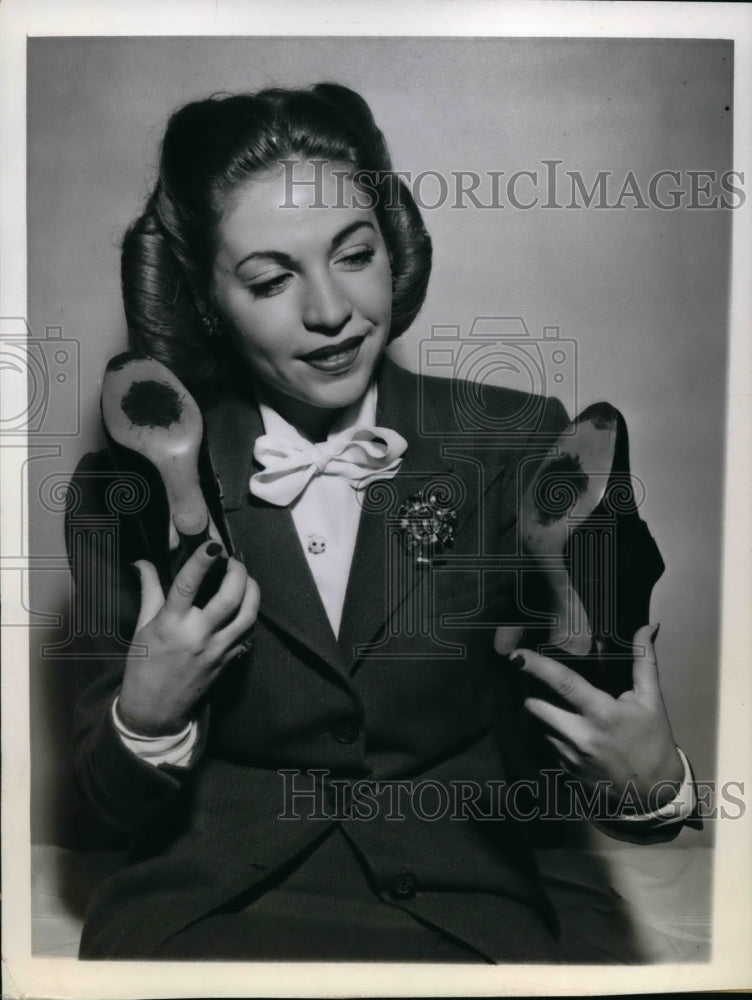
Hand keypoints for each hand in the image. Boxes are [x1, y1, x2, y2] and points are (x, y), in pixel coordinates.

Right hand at [118, 542, 258, 735]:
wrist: (155, 709)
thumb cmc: (144, 665)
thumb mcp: (143, 626)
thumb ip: (150, 590)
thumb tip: (141, 561)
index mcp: (171, 624)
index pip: (189, 585)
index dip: (202, 561)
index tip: (212, 544)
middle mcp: (197, 635)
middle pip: (230, 597)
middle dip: (238, 572)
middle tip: (234, 559)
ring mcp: (217, 649)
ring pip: (248, 614)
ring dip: (252, 590)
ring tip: (246, 577)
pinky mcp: (229, 659)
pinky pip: (248, 632)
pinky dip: (251, 613)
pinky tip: (246, 602)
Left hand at [512, 623, 683, 811]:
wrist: (653, 793)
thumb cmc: (653, 740)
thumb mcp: (651, 700)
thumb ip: (643, 660)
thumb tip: (647, 626)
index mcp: (601, 713)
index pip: (562, 682)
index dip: (536, 666)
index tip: (516, 654)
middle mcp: (579, 735)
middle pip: (534, 705)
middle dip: (530, 690)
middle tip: (531, 679)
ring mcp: (568, 756)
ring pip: (536, 724)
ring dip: (539, 711)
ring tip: (551, 703)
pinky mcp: (563, 770)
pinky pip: (544, 743)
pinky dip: (547, 731)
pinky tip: (562, 726)